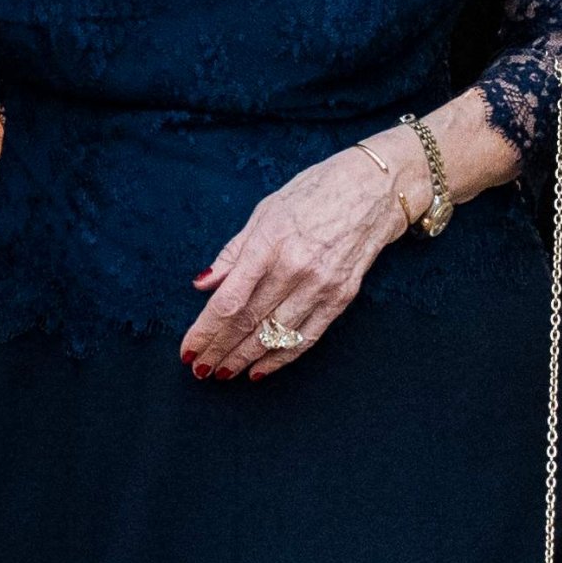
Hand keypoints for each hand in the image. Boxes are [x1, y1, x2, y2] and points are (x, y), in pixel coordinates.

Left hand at [180, 139, 430, 381]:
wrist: (374, 190)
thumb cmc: (314, 193)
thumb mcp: (265, 211)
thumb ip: (233, 252)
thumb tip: (203, 284)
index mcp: (270, 242)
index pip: (230, 300)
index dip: (205, 330)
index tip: (188, 349)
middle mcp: (295, 268)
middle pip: (248, 322)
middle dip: (219, 350)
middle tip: (199, 369)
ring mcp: (321, 285)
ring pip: (275, 336)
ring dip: (244, 359)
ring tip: (222, 373)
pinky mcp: (342, 298)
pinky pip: (305, 338)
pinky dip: (280, 358)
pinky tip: (259, 370)